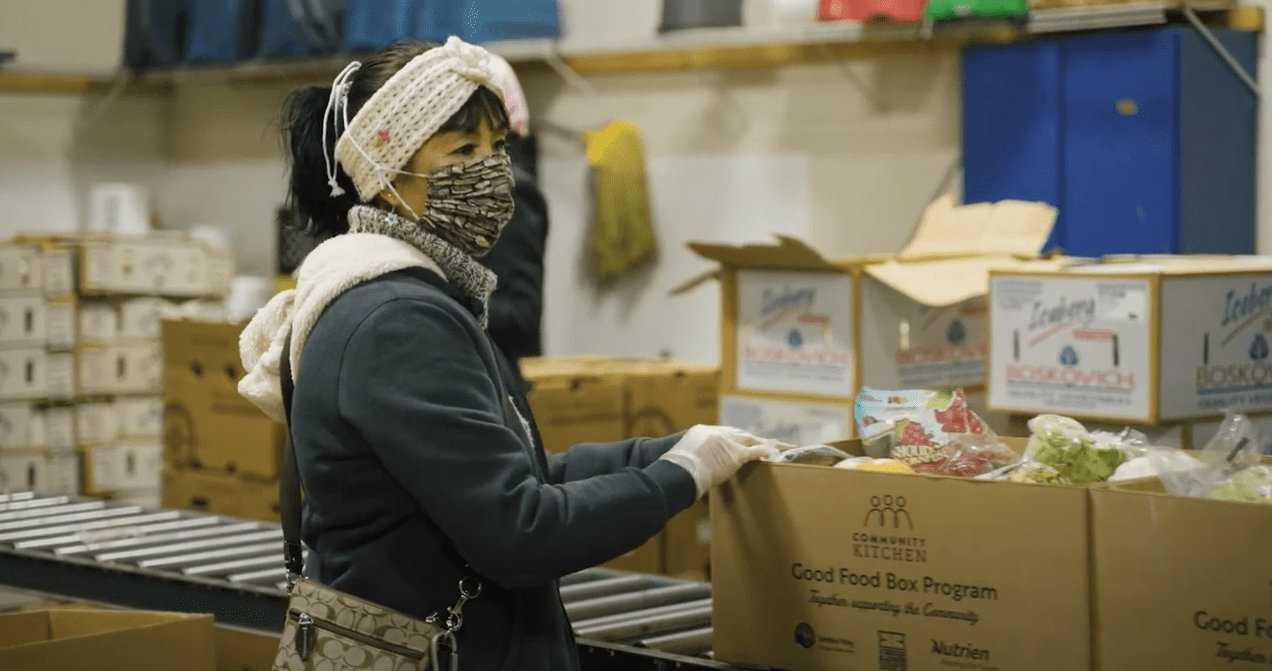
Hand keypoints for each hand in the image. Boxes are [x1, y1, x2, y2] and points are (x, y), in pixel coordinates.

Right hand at [658, 425, 779, 497]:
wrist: (678, 470)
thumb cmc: (674, 471)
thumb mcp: (681, 461)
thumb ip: (690, 464)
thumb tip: (692, 480)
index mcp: (701, 432)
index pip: (724, 433)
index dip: (736, 437)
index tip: (744, 440)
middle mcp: (716, 433)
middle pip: (740, 434)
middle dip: (753, 438)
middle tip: (766, 442)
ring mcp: (727, 442)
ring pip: (752, 440)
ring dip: (767, 443)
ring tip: (780, 447)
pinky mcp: (736, 454)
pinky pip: (756, 451)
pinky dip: (765, 451)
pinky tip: (774, 453)